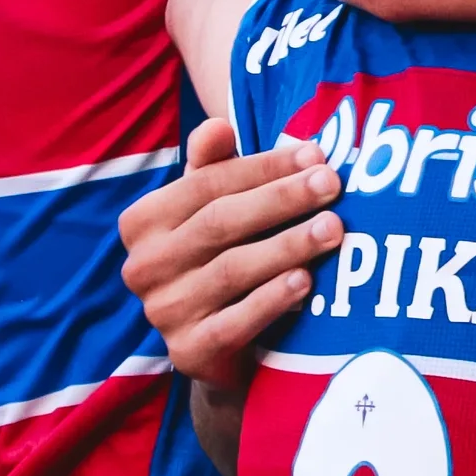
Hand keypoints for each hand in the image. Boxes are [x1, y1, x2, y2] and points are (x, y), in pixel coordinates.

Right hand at [116, 119, 342, 386]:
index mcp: (142, 221)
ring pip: (232, 269)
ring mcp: (163, 311)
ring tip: (333, 229)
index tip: (316, 155)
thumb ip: (213, 166)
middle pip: (220, 222)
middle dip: (282, 199)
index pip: (206, 183)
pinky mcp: (188, 351)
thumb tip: (219, 124)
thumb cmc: (220, 259)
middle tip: (332, 185)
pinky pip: (235, 322)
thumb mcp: (211, 209)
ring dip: (288, 245)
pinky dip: (271, 299)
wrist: (220, 348)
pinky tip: (306, 281)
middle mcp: (143, 266)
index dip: (264, 167)